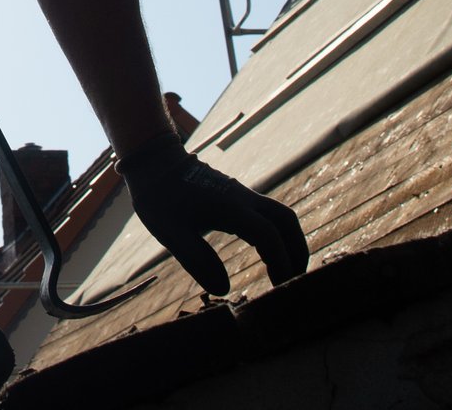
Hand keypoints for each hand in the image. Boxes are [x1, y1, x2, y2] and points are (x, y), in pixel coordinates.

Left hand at [119, 134, 307, 294]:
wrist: (154, 161)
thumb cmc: (159, 197)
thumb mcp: (170, 232)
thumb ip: (196, 260)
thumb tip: (224, 290)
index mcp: (230, 207)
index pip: (268, 235)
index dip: (280, 262)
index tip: (280, 288)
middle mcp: (243, 198)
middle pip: (286, 221)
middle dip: (296, 251)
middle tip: (294, 281)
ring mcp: (242, 195)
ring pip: (280, 215)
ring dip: (289, 242)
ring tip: (285, 273)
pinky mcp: (237, 196)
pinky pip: (268, 214)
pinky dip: (276, 235)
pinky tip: (267, 255)